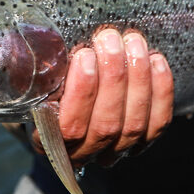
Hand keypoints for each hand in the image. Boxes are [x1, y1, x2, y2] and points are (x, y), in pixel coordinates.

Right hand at [28, 28, 173, 166]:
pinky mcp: (144, 141)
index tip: (84, 55)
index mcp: (50, 143)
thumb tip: (33, 45)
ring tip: (133, 42)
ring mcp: (117, 151)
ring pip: (134, 124)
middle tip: (110, 39)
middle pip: (106, 124)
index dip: (81, 92)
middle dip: (113, 77)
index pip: (69, 127)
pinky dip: (161, 90)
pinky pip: (158, 122)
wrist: (70, 102)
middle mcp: (85, 154)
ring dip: (138, 77)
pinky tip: (156, 59)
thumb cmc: (49, 86)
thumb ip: (33, 70)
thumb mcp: (33, 80)